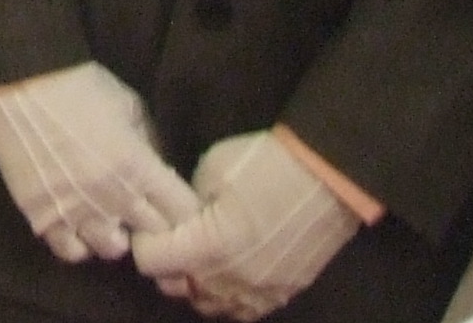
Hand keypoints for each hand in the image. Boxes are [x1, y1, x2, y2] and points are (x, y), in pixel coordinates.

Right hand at [0, 61, 199, 262]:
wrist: (20, 81)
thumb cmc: (80, 86)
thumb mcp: (129, 105)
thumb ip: (150, 144)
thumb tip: (162, 174)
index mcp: (139, 167)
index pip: (183, 213)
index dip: (183, 212)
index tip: (176, 205)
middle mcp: (113, 197)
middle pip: (153, 237)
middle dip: (154, 226)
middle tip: (144, 213)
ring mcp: (77, 210)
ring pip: (113, 250)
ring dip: (116, 236)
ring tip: (108, 219)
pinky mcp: (42, 215)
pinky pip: (71, 251)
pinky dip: (79, 242)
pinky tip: (77, 224)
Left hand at [131, 130, 363, 319]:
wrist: (328, 175)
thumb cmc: (266, 164)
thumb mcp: (211, 170)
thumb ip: (187, 202)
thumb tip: (182, 218)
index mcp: (206, 247)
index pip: (150, 261)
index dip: (145, 239)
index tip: (152, 224)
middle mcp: (228, 280)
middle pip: (174, 288)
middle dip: (167, 263)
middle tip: (175, 236)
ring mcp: (257, 293)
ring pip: (207, 305)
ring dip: (196, 283)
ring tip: (202, 256)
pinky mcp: (281, 294)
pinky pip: (242, 310)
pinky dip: (228, 296)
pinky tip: (230, 272)